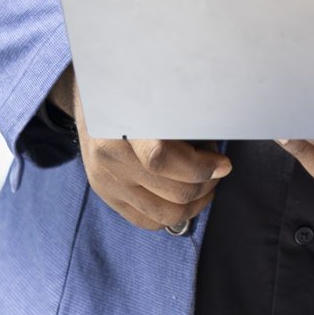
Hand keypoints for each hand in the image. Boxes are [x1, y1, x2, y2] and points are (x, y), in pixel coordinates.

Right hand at [58, 69, 230, 232]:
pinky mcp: (108, 197)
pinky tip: (187, 197)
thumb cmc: (132, 93)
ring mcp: (107, 183)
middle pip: (172, 191)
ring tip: (205, 183)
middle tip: (216, 166)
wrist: (90, 100)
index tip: (223, 162)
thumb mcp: (153, 97)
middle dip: (206, 183)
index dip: (200, 166)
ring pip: (165, 213)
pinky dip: (175, 215)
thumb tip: (216, 154)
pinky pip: (148, 221)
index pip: (162, 159)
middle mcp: (110, 159)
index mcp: (120, 126)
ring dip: (196, 203)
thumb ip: (181, 124)